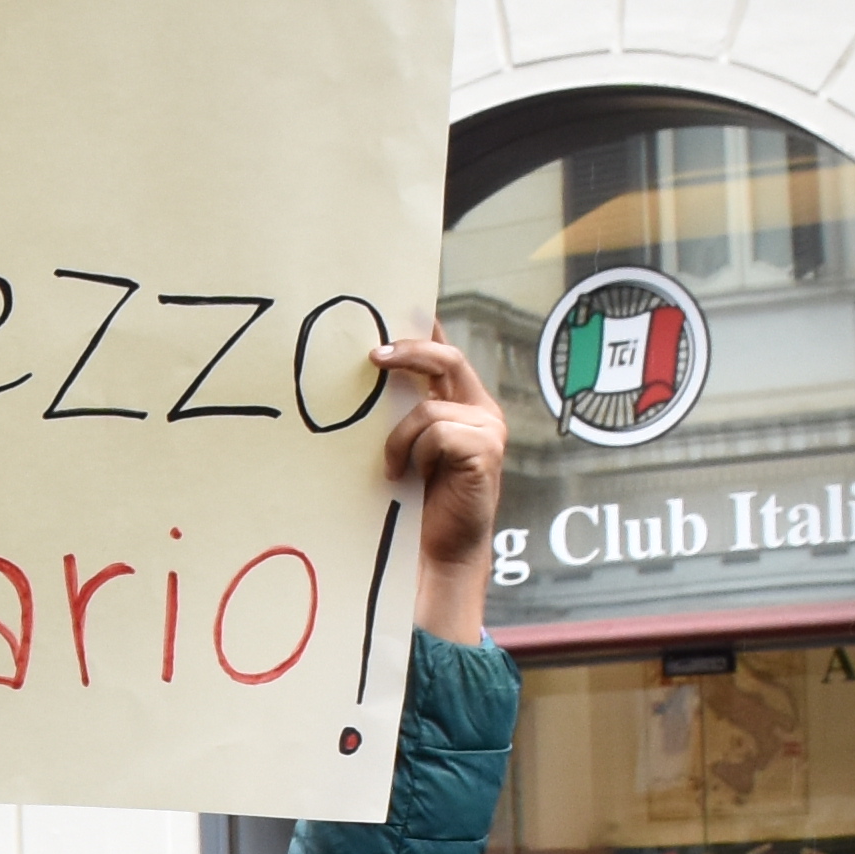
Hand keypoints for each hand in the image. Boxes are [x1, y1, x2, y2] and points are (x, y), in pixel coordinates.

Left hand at [377, 339, 508, 647]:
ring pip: (430, 408)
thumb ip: (401, 412)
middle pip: (446, 358)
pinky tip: (412, 476)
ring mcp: (488, 428)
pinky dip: (414, 454)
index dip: (425, 328)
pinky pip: (437, 433)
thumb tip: (366, 371)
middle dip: (408, 350)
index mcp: (463, 403)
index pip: (445, 352)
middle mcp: (481, 409)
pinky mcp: (486, 450)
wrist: (439, 550)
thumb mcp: (406, 446)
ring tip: (393, 469)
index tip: (395, 303)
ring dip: (400, 439)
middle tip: (372, 356)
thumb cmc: (417, 500)